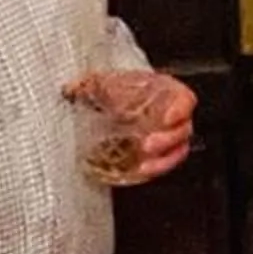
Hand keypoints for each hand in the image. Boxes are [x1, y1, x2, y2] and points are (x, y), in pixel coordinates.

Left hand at [63, 68, 195, 182]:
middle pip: (182, 128)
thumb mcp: (102, 83)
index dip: (180, 109)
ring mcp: (169, 135)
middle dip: (167, 139)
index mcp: (166, 92)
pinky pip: (166, 162)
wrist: (115, 100)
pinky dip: (155, 168)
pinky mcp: (161, 152)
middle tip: (147, 144)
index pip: (184, 98)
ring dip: (163, 159)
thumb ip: (88, 85)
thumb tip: (68, 90)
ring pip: (178, 149)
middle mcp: (172, 114)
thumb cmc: (115, 90)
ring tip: (143, 163)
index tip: (166, 118)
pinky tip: (140, 170)